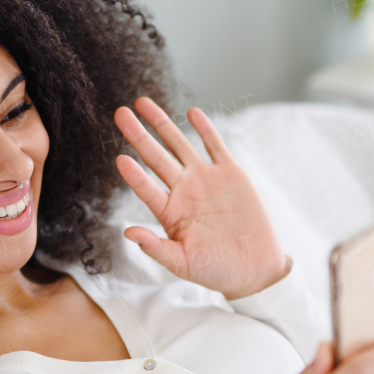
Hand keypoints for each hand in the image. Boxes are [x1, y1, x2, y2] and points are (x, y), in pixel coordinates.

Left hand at [113, 96, 288, 299]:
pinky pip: (215, 146)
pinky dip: (205, 129)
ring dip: (162, 124)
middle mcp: (183, 191)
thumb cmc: (216, 270)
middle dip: (138, 135)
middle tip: (119, 113)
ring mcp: (206, 180)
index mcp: (169, 213)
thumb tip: (128, 232)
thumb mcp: (184, 264)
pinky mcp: (230, 174)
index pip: (146, 188)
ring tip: (143, 103)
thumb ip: (156, 249)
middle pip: (156, 158)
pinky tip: (192, 113)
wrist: (254, 268)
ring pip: (180, 145)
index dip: (133, 175)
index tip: (119, 158)